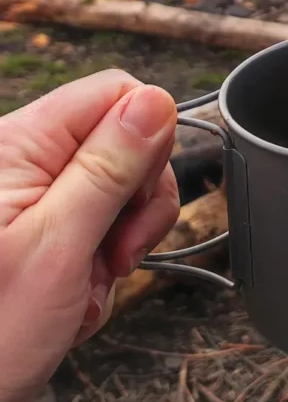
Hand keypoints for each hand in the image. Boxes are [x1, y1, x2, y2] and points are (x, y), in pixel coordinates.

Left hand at [0, 71, 179, 401]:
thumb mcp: (58, 247)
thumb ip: (108, 168)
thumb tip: (156, 102)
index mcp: (18, 145)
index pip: (115, 95)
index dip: (147, 143)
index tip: (135, 203)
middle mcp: (21, 162)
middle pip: (123, 145)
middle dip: (136, 207)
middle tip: (115, 259)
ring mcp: (27, 199)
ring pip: (116, 194)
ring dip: (116, 249)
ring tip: (85, 291)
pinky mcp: (34, 232)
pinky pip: (94, 232)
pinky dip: (95, 272)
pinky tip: (70, 306)